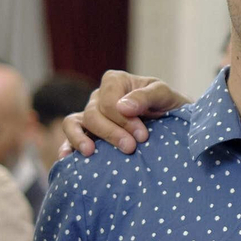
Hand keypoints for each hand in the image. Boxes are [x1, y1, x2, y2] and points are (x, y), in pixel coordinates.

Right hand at [60, 70, 188, 156]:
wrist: (173, 125)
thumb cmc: (168, 107)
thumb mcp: (164, 96)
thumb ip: (146, 97)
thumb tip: (123, 107)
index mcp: (116, 82)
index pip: (108, 100)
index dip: (122, 119)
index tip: (142, 135)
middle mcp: (99, 97)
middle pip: (93, 114)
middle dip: (111, 132)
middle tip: (131, 148)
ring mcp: (90, 115)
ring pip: (74, 123)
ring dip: (81, 139)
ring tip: (90, 152)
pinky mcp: (88, 134)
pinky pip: (70, 137)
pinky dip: (66, 146)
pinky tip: (68, 158)